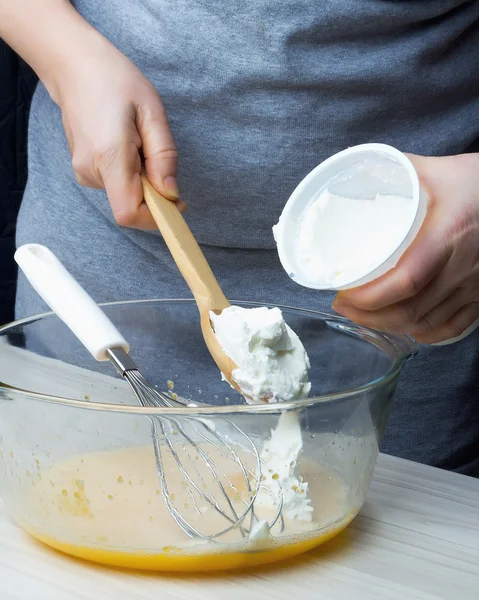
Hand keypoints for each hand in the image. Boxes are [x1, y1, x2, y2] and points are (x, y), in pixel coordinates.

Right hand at [55, 32, 184, 228]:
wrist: (74, 66)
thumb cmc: (115, 81)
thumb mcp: (152, 112)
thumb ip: (164, 156)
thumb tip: (171, 193)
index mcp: (109, 156)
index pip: (129, 213)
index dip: (156, 216)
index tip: (176, 200)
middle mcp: (90, 171)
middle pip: (131, 205)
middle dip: (154, 190)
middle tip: (154, 151)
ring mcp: (83, 173)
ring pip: (125, 194)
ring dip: (142, 178)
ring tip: (137, 140)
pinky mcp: (83, 171)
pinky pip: (116, 184)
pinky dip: (130, 173)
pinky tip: (125, 143)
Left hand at [332, 153, 478, 343]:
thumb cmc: (477, 181)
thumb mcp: (436, 170)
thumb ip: (396, 173)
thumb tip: (355, 176)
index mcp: (448, 235)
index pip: (406, 281)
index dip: (370, 298)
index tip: (344, 294)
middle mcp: (464, 266)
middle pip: (412, 309)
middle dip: (369, 315)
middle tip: (344, 306)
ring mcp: (476, 284)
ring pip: (428, 322)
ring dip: (390, 326)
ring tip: (364, 315)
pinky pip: (455, 327)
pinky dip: (426, 334)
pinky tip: (407, 328)